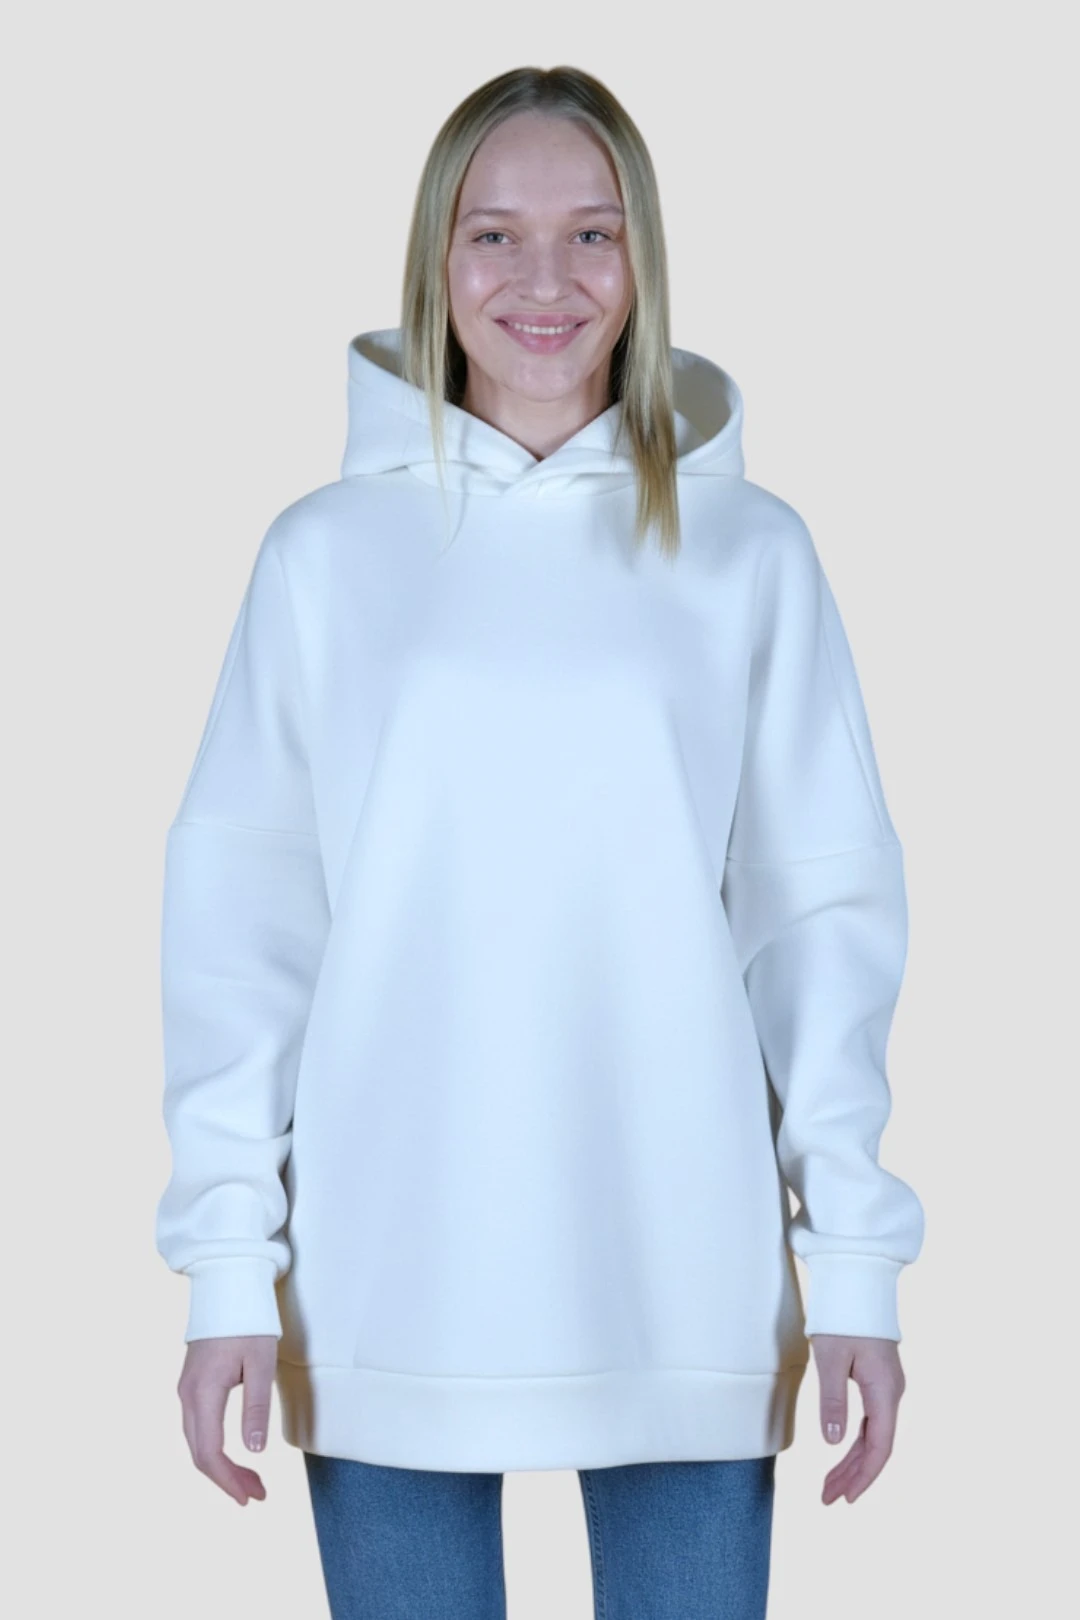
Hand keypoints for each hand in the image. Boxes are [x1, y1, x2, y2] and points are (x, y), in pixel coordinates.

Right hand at [177, 1335, 278, 1504]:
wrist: (227, 1285)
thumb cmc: (248, 1321)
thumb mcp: (260, 1363)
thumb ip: (256, 1406)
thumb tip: (255, 1451)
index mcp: (203, 1393)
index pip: (209, 1452)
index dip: (228, 1479)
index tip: (251, 1496)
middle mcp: (187, 1395)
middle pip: (199, 1453)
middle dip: (226, 1478)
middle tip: (256, 1494)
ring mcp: (186, 1390)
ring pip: (197, 1441)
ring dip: (220, 1465)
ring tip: (250, 1480)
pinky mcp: (192, 1384)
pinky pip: (197, 1427)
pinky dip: (214, 1447)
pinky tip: (233, 1454)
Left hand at [809, 1334, 906, 1504]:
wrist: (858, 1282)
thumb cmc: (842, 1317)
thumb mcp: (830, 1358)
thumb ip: (833, 1400)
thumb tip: (832, 1442)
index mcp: (884, 1391)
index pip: (879, 1447)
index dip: (864, 1476)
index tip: (846, 1498)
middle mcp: (892, 1393)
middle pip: (877, 1446)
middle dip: (853, 1475)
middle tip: (828, 1498)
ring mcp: (888, 1388)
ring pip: (874, 1435)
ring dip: (852, 1461)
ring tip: (830, 1485)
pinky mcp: (880, 1381)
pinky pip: (871, 1421)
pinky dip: (855, 1441)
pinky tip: (841, 1455)